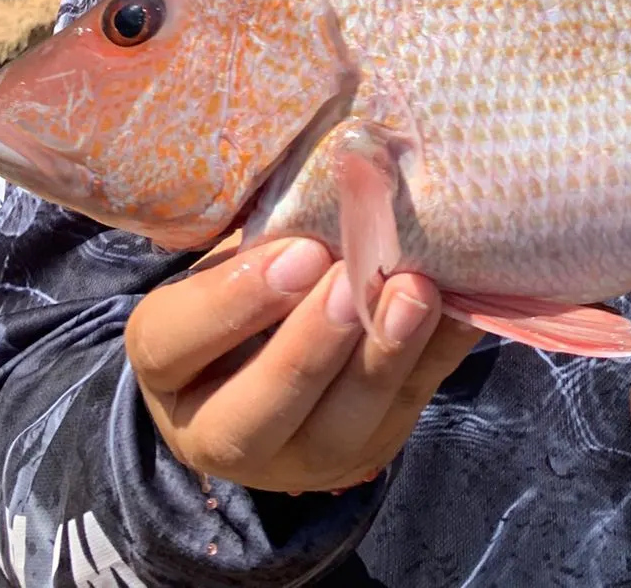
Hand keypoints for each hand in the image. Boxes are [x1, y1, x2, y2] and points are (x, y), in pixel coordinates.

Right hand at [126, 237, 481, 493]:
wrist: (287, 346)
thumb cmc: (255, 277)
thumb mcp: (235, 254)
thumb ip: (265, 231)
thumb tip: (334, 173)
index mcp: (169, 367)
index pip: (171, 345)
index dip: (232, 302)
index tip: (299, 250)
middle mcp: (220, 430)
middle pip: (252, 415)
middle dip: (309, 348)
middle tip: (352, 281)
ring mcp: (299, 456)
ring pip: (338, 430)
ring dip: (382, 357)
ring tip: (416, 293)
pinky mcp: (370, 450)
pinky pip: (407, 409)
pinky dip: (437, 353)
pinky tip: (461, 303)